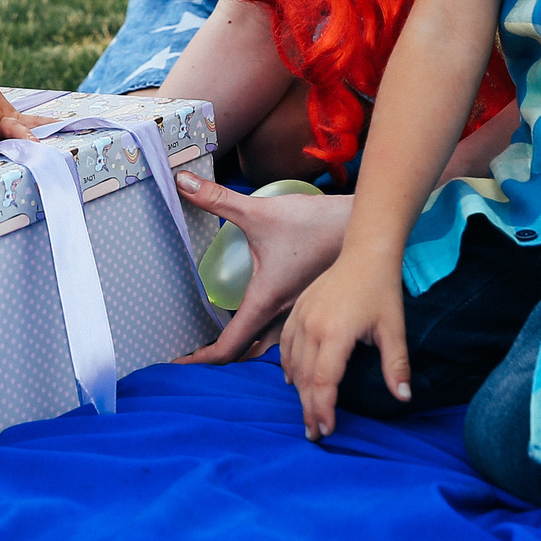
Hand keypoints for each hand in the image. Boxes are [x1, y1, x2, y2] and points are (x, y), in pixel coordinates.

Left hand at [171, 175, 352, 363]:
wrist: (361, 225)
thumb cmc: (314, 223)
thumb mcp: (259, 212)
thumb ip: (217, 200)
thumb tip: (181, 181)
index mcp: (265, 303)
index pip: (228, 347)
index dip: (200, 358)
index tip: (178, 360)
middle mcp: (282, 317)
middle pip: (244, 353)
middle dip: (217, 357)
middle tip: (192, 351)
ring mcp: (299, 315)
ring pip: (265, 346)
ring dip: (242, 348)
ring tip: (216, 339)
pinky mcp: (309, 305)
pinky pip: (281, 334)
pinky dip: (263, 337)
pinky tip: (255, 319)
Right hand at [277, 249, 408, 441]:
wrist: (366, 252)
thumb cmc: (382, 290)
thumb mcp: (394, 329)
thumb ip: (396, 365)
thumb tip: (403, 397)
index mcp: (335, 333)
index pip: (323, 381)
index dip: (324, 409)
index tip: (328, 430)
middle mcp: (312, 327)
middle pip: (305, 378)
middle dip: (309, 408)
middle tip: (315, 433)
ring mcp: (301, 317)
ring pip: (293, 363)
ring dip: (298, 391)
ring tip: (306, 413)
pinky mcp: (297, 310)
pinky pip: (285, 344)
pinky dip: (287, 366)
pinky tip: (292, 380)